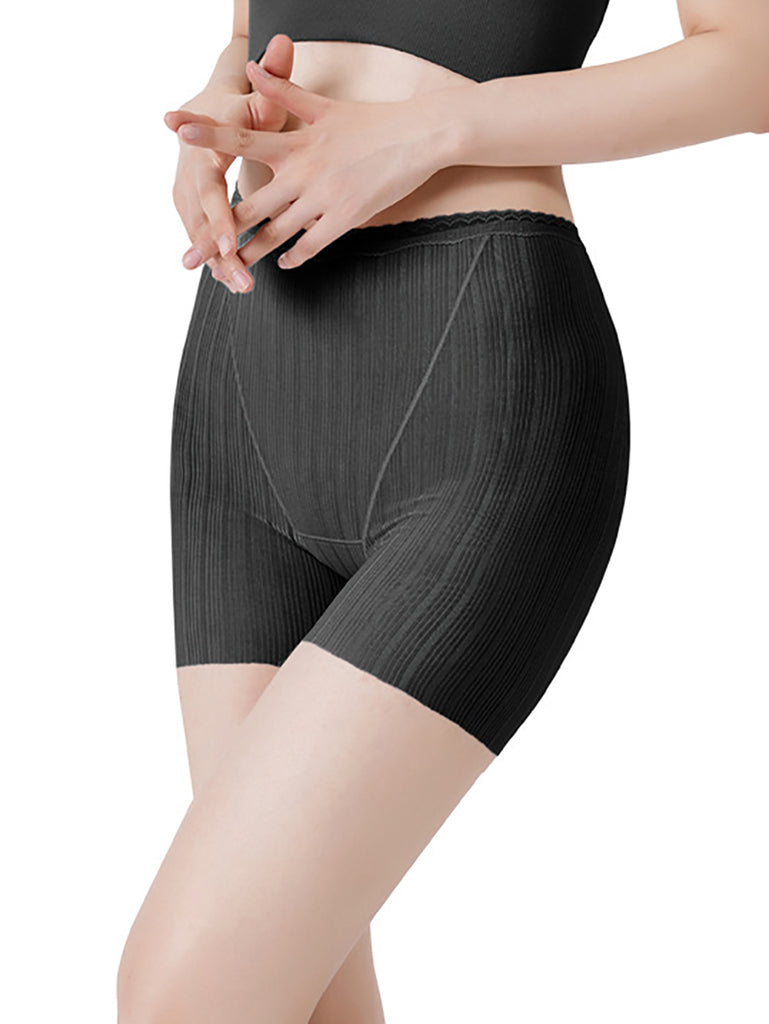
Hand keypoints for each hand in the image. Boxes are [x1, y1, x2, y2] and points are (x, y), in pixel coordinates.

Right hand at [163, 34, 295, 291]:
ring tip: (241, 287)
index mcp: (203, 149)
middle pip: (200, 220)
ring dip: (219, 263)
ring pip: (198, 234)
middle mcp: (188, 174)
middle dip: (218, 252)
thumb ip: (273, 81)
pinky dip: (217, 260)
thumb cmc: (239, 107)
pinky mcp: (189, 207)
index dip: (219, 217)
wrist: (204, 114)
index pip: (208, 189)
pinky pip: (202, 237)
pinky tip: (232, 281)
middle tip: (238, 277)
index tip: (233, 243)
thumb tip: (284, 44)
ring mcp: (185, 193)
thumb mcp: (256, 98)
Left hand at [171, 62, 447, 269]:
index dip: (209, 133)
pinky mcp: (346, 217)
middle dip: (221, 230)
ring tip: (232, 266)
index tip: (176, 130)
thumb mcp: (323, 105)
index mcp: (296, 141)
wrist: (419, 136)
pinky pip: (311, 244)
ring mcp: (324, 197)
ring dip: (252, 253)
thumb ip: (283, 90)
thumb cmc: (371, 121)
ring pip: (277, 233)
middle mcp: (304, 171)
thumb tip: (252, 67)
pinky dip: (294, 256)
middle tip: (195, 251)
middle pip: (250, 205)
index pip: (243, 136)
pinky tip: (283, 262)